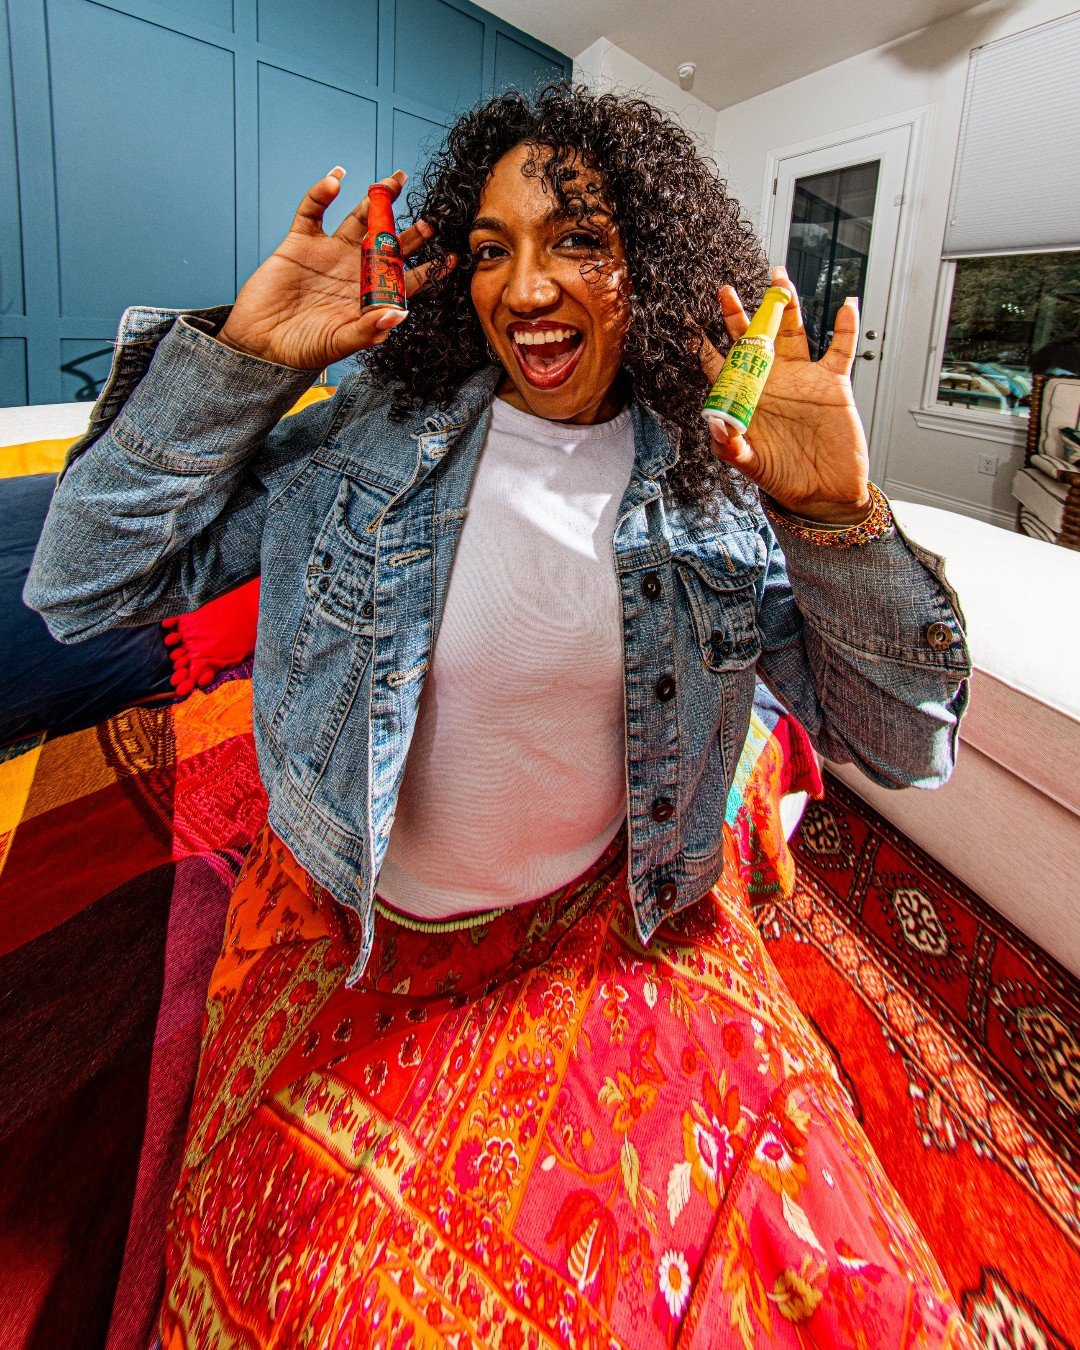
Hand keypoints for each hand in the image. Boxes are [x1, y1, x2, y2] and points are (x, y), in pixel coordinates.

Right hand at [216, 168, 451, 370]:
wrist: (261, 345)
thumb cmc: (303, 350)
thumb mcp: (339, 343)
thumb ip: (369, 330)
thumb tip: (398, 315)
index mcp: (369, 295)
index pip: (406, 278)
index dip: (429, 268)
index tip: (452, 256)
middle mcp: (354, 270)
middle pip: (388, 242)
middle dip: (410, 227)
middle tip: (432, 212)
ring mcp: (329, 253)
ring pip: (358, 218)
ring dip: (375, 199)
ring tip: (395, 181)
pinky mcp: (300, 242)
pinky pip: (313, 210)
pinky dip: (322, 193)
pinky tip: (336, 179)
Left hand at [700, 265, 870, 524]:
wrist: (824, 494)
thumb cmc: (783, 480)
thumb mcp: (752, 466)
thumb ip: (730, 447)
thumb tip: (716, 424)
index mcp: (748, 398)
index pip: (721, 365)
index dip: (704, 346)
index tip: (689, 325)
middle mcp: (772, 382)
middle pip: (753, 338)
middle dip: (740, 313)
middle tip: (725, 290)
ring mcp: (802, 378)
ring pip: (794, 332)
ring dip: (787, 306)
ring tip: (779, 279)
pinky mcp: (832, 383)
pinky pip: (840, 348)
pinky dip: (846, 328)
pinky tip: (847, 306)